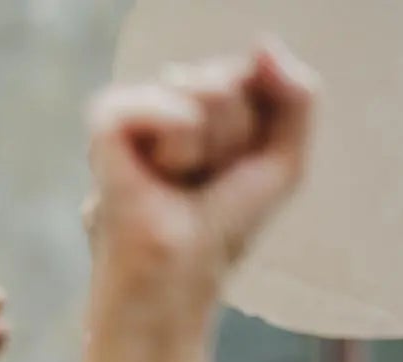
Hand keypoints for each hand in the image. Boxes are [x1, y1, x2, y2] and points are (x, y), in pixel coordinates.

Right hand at [85, 41, 317, 319]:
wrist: (179, 277)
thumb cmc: (223, 230)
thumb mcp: (283, 159)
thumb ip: (297, 94)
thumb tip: (262, 42)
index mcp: (205, 107)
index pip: (251, 73)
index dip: (259, 124)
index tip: (236, 172)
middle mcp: (167, 102)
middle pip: (228, 77)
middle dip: (235, 134)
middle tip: (206, 182)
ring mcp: (135, 113)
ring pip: (200, 85)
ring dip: (209, 145)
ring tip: (180, 183)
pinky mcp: (106, 127)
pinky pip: (159, 101)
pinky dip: (174, 135)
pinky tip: (159, 174)